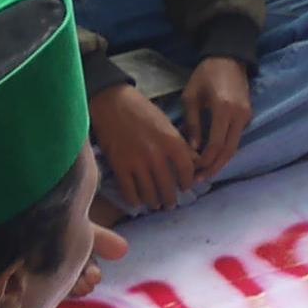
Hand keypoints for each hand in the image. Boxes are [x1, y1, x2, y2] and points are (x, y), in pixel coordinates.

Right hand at [92, 80, 203, 214]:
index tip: (186, 187)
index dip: (187, 182)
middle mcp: (156, 155)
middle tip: (170, 204)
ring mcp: (137, 162)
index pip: (186, 171)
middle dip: (170, 199)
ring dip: (154, 202)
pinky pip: (129, 192)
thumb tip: (195, 162)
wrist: (113, 103)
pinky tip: (137, 202)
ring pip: (149, 193)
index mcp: (172, 142)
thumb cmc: (142, 111)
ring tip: (155, 204)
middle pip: (167, 187)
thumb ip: (181, 145)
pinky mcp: (119, 166)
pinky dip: (134, 200)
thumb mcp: (167, 124)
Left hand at [178, 57, 253, 179]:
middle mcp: (239, 115)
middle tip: (198, 180)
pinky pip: (236, 138)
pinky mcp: (248, 115)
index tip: (192, 170)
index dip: (205, 161)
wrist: (229, 57)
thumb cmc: (205, 74)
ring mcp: (247, 116)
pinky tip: (212, 157)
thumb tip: (192, 150)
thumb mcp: (191, 97)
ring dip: (220, 162)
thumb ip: (192, 124)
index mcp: (224, 109)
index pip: (216, 144)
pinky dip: (225, 150)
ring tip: (204, 173)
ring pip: (234, 147)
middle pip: (228, 151)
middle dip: (213, 168)